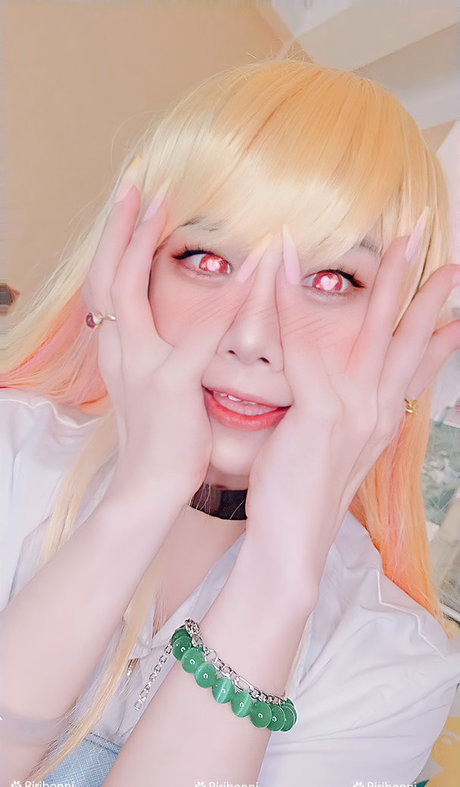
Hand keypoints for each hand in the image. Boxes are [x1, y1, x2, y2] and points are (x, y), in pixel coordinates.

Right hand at [81, 181, 249, 512]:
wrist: (152, 488)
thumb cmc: (164, 437)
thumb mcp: (153, 387)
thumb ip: (162, 351)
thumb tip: (180, 325)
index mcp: (119, 350)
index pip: (110, 284)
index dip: (117, 243)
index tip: (133, 204)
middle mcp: (120, 350)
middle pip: (105, 273)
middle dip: (116, 227)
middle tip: (135, 182)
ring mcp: (139, 366)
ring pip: (126, 290)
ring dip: (141, 241)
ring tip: (162, 200)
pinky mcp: (168, 386)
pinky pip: (196, 336)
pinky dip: (220, 300)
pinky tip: (245, 267)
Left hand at [243, 231, 459, 592]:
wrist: (290, 543)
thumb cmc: (300, 494)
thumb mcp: (333, 453)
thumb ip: (346, 418)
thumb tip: (344, 396)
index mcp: (382, 420)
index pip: (418, 366)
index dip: (441, 333)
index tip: (456, 306)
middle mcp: (379, 411)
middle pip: (412, 339)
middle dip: (431, 294)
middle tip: (446, 256)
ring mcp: (356, 410)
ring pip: (379, 332)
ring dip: (391, 281)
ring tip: (403, 241)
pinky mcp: (322, 413)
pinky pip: (308, 345)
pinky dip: (296, 301)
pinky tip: (290, 265)